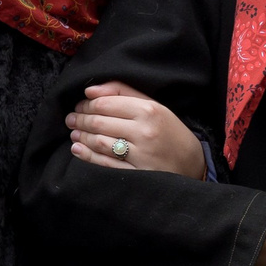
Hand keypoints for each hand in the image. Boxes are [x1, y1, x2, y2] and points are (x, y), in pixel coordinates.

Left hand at [68, 81, 205, 178]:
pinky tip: (78, 148)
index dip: (86, 104)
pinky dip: (87, 155)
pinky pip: (104, 164)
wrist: (193, 164)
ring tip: (75, 132)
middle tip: (72, 119)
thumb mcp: (155, 106)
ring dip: (81, 136)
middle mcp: (145, 132)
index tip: (80, 105)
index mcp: (150, 111)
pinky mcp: (136, 175)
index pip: (105, 103)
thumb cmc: (170, 132)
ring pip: (99, 142)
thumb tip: (90, 90)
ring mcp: (140, 156)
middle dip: (80, 119)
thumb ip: (123, 92)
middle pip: (99, 122)